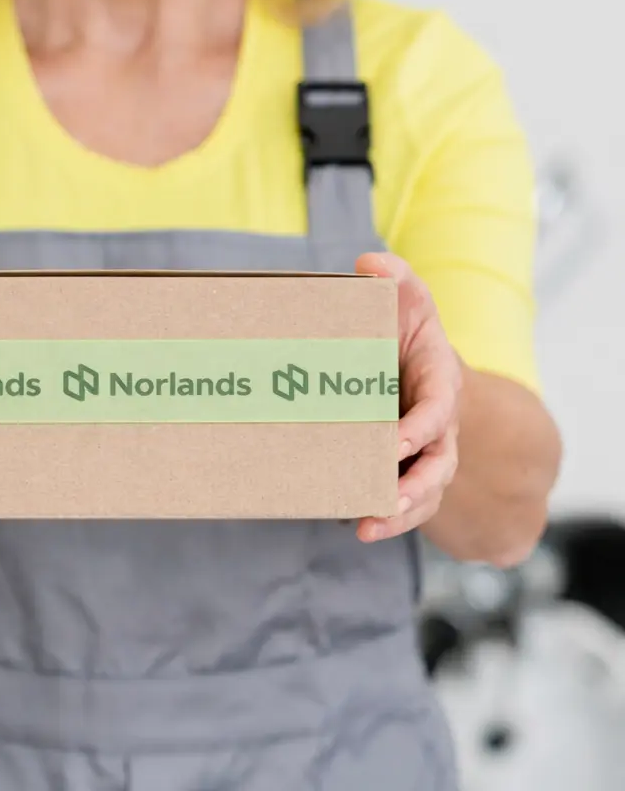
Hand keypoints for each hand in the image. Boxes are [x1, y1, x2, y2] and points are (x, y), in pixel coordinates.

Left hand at [353, 252, 461, 543]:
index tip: (397, 442)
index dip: (422, 428)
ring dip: (399, 512)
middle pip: (438, 463)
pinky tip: (352, 523)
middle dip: (415, 486)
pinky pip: (403, 500)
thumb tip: (370, 263)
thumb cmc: (405, 325)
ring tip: (367, 527)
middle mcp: (437, 423)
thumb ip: (395, 276)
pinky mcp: (401, 464)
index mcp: (440, 382)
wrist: (408, 353)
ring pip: (424, 491)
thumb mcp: (406, 296)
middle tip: (386, 501)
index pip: (439, 409)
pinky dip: (384, 516)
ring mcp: (422, 449)